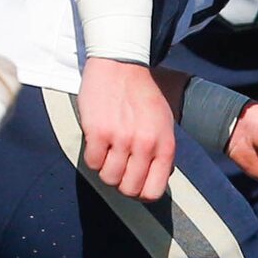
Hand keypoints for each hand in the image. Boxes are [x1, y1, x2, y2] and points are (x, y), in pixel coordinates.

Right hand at [81, 57, 174, 199]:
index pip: (154, 191)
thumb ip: (162, 152)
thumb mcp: (164, 123)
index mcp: (164, 145)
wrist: (122, 64)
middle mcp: (145, 144)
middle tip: (118, 168)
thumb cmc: (143, 94)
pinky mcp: (98, 132)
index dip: (141, 192)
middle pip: (129, 189)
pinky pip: (92, 163)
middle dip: (121, 183)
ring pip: (109, 178)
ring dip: (106, 170)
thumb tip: (157, 179)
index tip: (134, 183)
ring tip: (108, 153)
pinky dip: (93, 157)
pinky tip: (98, 143)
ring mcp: (121, 139)